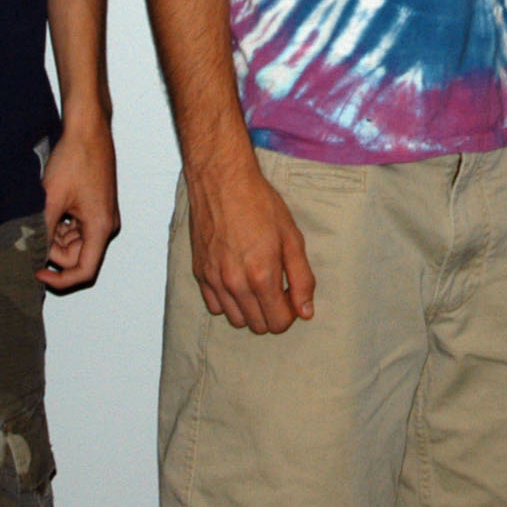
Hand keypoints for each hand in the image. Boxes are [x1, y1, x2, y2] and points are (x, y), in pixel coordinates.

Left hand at [40, 119, 119, 291]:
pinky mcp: (95, 207)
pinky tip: (50, 208)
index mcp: (101, 227)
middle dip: (54, 251)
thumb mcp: (51, 199)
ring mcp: (102, 216)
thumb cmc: (75, 158)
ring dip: (56, 237)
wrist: (87, 130)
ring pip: (76, 244)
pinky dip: (61, 226)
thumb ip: (44, 231)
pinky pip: (78, 229)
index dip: (59, 279)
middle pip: (78, 257)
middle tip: (33, 233)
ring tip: (42, 214)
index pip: (84, 271)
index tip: (37, 272)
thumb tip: (32, 253)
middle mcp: (106, 225)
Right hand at [186, 151, 313, 334]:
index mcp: (261, 276)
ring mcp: (214, 280)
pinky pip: (215, 306)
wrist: (222, 180)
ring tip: (257, 284)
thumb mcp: (292, 238)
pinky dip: (229, 301)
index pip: (278, 323)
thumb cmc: (259, 203)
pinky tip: (237, 280)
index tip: (291, 294)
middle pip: (258, 326)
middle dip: (272, 313)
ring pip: (236, 320)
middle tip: (277, 288)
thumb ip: (302, 278)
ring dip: (250, 310)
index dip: (290, 313)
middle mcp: (235, 283)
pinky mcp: (200, 273)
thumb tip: (305, 311)